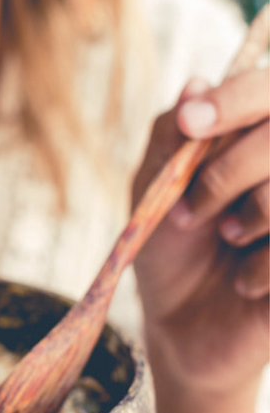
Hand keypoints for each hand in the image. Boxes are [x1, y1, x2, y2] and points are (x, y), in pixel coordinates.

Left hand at [133, 70, 268, 397]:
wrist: (180, 328)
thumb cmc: (170, 255)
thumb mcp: (155, 193)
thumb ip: (172, 140)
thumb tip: (196, 84)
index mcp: (259, 139)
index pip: (269, 91)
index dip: (235, 100)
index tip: (192, 123)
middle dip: (227, 170)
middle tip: (192, 212)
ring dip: (252, 214)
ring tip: (227, 241)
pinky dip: (262, 267)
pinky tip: (246, 284)